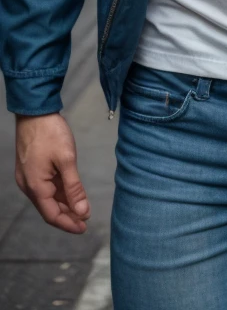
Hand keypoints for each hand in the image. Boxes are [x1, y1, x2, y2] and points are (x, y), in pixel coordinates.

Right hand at [15, 113, 90, 233]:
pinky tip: (71, 193)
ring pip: (48, 197)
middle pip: (49, 208)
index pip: (52, 215)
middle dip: (67, 216)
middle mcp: (29, 185)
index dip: (68, 224)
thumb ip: (74, 188)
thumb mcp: (66, 160)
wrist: (35, 111)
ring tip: (81, 208)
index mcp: (35, 186)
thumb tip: (82, 212)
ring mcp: (29, 176)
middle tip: (85, 221)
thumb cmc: (50, 133)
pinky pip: (45, 186)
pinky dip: (59, 192)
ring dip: (64, 204)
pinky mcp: (31, 168)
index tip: (84, 228)